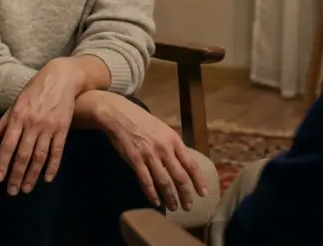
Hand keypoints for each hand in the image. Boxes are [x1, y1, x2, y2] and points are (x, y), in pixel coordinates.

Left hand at [0, 58, 84, 193]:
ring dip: (33, 175)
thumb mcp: (17, 102)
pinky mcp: (63, 128)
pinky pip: (57, 151)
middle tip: (12, 191)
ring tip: (27, 189)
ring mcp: (49, 126)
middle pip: (23, 154)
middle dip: (16, 175)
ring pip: (39, 156)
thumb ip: (3, 122)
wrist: (62, 77)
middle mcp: (33, 123)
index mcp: (18, 116)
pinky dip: (52, 166)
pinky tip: (47, 178)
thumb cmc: (35, 89)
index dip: (2, 163)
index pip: (7, 144)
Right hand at [88, 92, 207, 211]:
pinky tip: (156, 202)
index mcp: (174, 140)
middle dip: (186, 194)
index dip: (199, 181)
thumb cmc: (142, 121)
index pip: (191, 164)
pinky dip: (152, 194)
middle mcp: (164, 148)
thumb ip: (173, 146)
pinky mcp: (135, 160)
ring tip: (174, 208)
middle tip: (188, 206)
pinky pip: (146, 181)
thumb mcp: (163, 129)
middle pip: (180, 177)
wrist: (119, 115)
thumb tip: (183, 163)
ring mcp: (149, 155)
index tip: (203, 193)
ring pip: (164, 182)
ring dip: (170, 198)